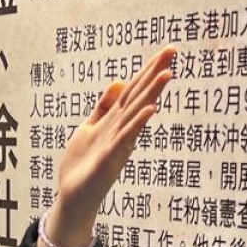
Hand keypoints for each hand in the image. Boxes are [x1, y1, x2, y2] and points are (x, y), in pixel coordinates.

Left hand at [43, 46, 176, 246]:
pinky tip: (149, 110)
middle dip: (155, 74)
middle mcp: (122, 129)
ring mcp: (118, 143)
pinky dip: (137, 124)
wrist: (73, 196)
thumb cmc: (82, 165)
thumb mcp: (90, 127)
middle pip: (140, 96)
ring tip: (167, 74)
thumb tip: (120, 81)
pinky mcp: (110, 159)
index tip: (167, 50)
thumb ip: (104, 106)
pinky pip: (125, 139)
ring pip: (136, 114)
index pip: (135, 89)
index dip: (149, 69)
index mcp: (116, 120)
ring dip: (151, 94)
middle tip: (173, 50)